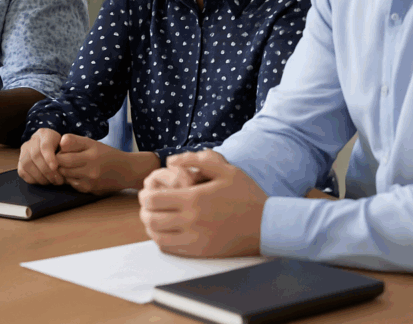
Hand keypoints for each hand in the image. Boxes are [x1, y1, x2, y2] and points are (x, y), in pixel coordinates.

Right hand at [18, 128, 63, 185]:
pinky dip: (33, 179)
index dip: (49, 157)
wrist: (55, 151)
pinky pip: (23, 172)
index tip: (55, 167)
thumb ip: (68, 151)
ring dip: (40, 176)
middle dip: (47, 171)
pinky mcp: (20, 162)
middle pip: (35, 155)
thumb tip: (64, 161)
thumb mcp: (68, 147)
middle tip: (58, 181)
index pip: (45, 145)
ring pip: (27, 164)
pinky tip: (44, 181)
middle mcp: (32, 140)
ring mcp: (24, 151)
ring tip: (52, 182)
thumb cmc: (64, 150)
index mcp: (45, 134)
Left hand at [55, 134, 159, 193]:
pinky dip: (72, 180)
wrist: (126, 171)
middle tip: (64, 159)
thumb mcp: (92, 143)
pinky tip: (79, 175)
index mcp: (90, 155)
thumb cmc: (106, 154)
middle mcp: (91, 170)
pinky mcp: (91, 191)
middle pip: (62, 169)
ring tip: (72, 166)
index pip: (62, 157)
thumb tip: (59, 143)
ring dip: (65, 173)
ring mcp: (91, 182)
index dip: (58, 154)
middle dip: (59, 164)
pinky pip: (73, 185)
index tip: (62, 151)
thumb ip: (74, 141)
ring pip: (66, 178)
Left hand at [138, 150, 265, 257]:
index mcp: (194, 198)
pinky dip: (161, 240)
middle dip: (144, 210)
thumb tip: (170, 161)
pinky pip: (169, 249)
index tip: (148, 193)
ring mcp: (195, 239)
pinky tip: (168, 232)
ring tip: (157, 218)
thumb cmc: (247, 196)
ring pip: (156, 236)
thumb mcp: (226, 170)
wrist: (268, 226)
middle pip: (150, 218)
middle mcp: (191, 220)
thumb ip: (197, 160)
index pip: (152, 200)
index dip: (144, 195)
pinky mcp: (200, 253)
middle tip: (149, 206)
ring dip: (150, 226)